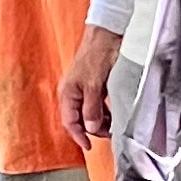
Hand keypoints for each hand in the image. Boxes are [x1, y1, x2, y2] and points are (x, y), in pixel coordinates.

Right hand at [60, 26, 123, 150]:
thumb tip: (91, 129)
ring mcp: (82, 89)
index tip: (90, 147)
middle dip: (92, 129)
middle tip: (109, 133)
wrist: (107, 34)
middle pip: (78, 119)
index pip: (69, 122)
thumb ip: (92, 109)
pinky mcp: (93, 85)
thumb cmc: (97, 55)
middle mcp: (72, 92)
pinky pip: (96, 105)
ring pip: (88, 113)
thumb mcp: (95, 85)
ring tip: (113, 124)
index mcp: (67, 93)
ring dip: (99, 121)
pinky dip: (104, 112)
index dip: (79, 136)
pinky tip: (113, 113)